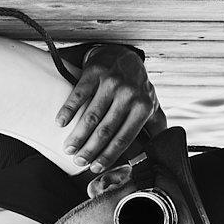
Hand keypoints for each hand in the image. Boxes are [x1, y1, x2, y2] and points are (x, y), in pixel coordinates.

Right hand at [56, 44, 166, 171]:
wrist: (124, 55)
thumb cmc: (137, 87)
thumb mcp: (152, 105)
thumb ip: (157, 128)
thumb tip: (163, 154)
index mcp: (143, 107)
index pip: (124, 138)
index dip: (108, 155)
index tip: (95, 168)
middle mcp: (128, 95)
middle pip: (106, 130)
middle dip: (90, 150)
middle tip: (78, 161)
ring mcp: (111, 82)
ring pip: (91, 117)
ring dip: (77, 136)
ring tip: (68, 149)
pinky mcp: (95, 72)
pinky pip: (78, 95)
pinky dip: (67, 110)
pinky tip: (60, 123)